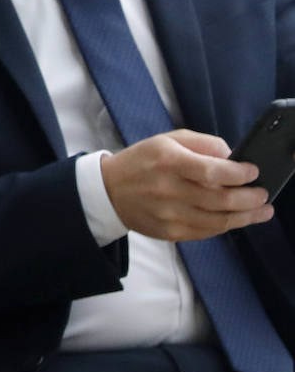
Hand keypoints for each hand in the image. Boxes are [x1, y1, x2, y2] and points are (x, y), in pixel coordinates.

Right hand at [100, 129, 272, 240]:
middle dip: (250, 198)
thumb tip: (232, 156)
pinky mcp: (169, 232)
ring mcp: (169, 214)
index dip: (240, 174)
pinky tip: (236, 219)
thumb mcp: (167, 139)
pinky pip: (206, 232)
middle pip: (221, 199)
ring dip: (246, 217)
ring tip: (262, 211)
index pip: (213, 171)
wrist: (108, 191)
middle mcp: (168, 189)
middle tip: (263, 195)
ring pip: (218, 220)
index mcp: (168, 160)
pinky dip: (225, 226)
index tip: (254, 172)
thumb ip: (202, 143)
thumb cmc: (141, 161)